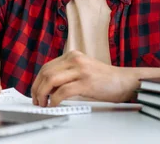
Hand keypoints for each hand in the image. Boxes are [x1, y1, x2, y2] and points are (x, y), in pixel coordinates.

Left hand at [31, 50, 159, 106]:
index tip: (35, 92)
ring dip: (43, 94)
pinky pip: (63, 91)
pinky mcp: (86, 82)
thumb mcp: (82, 70)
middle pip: (46, 73)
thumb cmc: (104, 79)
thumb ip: (67, 73)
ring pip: (51, 80)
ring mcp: (81, 70)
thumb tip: (47, 87)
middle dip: (37, 89)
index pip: (47, 67)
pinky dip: (55, 99)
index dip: (37, 81)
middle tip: (37, 101)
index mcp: (72, 55)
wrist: (124, 81)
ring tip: (43, 104)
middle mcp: (75, 59)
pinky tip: (55, 104)